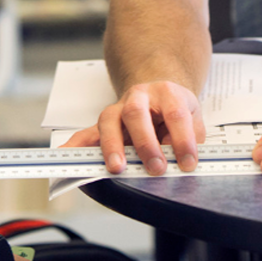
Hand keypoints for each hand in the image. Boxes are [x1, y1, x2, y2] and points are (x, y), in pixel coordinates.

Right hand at [66, 81, 204, 175]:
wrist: (159, 92)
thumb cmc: (176, 109)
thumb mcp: (193, 118)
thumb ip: (190, 138)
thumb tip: (180, 161)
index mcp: (167, 93)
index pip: (175, 115)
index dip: (183, 140)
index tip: (188, 163)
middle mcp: (140, 96)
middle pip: (137, 113)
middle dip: (145, 143)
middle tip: (155, 168)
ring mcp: (120, 108)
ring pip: (109, 121)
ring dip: (112, 145)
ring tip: (117, 167)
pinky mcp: (106, 122)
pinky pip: (87, 131)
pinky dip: (76, 144)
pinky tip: (68, 154)